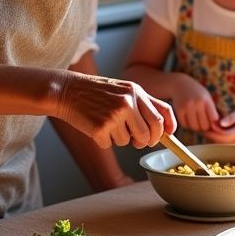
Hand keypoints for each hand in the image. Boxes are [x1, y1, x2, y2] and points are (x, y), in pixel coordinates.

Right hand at [57, 72, 174, 148]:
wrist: (67, 90)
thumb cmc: (97, 92)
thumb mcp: (123, 90)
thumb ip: (143, 104)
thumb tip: (165, 127)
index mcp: (135, 91)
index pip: (162, 114)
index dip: (167, 129)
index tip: (166, 137)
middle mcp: (128, 102)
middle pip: (150, 134)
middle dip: (145, 141)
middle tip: (136, 140)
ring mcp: (114, 115)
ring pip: (129, 142)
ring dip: (119, 139)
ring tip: (107, 123)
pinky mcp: (100, 128)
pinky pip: (111, 144)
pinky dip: (104, 140)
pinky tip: (95, 126)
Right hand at [170, 75, 221, 135]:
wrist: (180, 85)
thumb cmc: (197, 94)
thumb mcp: (207, 98)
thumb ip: (212, 111)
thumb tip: (216, 128)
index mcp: (206, 100)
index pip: (214, 119)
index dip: (213, 123)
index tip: (211, 120)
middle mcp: (197, 103)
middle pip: (204, 126)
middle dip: (204, 126)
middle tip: (202, 121)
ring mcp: (187, 107)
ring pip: (194, 127)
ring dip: (196, 126)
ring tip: (196, 119)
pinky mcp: (179, 110)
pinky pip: (185, 125)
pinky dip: (187, 124)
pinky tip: (188, 118)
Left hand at [211, 107, 234, 142]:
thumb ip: (231, 118)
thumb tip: (220, 123)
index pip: (223, 134)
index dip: (215, 131)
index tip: (209, 125)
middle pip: (222, 141)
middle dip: (213, 136)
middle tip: (205, 129)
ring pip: (224, 144)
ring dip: (215, 139)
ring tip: (209, 131)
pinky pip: (227, 144)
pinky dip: (220, 140)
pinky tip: (216, 134)